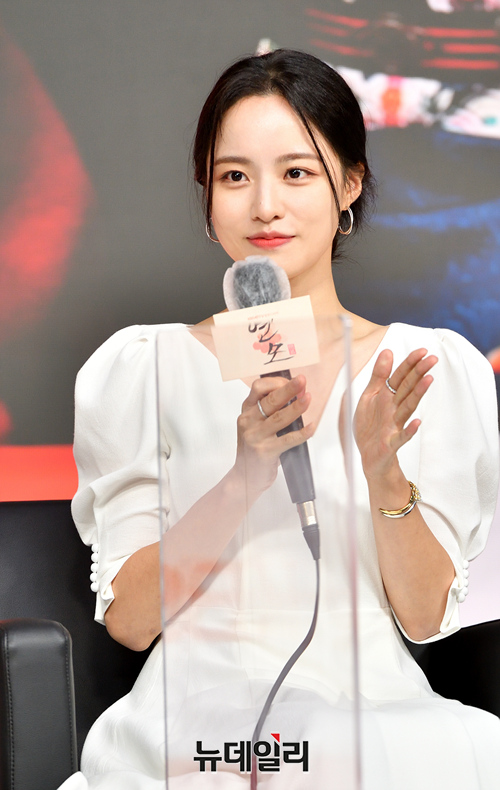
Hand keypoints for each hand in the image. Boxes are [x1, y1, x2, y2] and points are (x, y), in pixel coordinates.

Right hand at [234, 374, 313, 497]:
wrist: (245, 477)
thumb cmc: (255, 447)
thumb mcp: (256, 424)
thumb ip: (271, 409)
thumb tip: (296, 394)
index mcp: (247, 410)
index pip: (258, 388)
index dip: (276, 382)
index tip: (292, 382)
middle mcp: (249, 421)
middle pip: (270, 400)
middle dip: (288, 389)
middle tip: (302, 381)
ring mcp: (256, 437)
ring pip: (279, 418)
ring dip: (296, 407)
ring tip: (308, 398)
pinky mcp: (265, 451)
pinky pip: (288, 440)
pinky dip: (302, 433)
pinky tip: (312, 427)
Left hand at [354, 348, 436, 479]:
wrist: (368, 456)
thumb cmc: (370, 426)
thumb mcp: (369, 396)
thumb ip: (378, 376)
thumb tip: (388, 351)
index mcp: (387, 397)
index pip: (400, 377)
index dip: (410, 364)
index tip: (423, 351)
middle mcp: (393, 409)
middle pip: (407, 388)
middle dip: (418, 373)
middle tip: (432, 359)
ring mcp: (394, 425)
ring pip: (407, 407)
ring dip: (418, 394)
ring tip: (428, 380)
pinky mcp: (391, 443)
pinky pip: (401, 437)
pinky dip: (409, 430)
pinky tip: (417, 422)